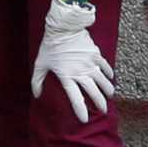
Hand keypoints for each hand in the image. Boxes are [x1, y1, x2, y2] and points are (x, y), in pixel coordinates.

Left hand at [30, 0, 114, 122]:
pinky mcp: (95, 54)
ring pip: (103, 81)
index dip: (80, 110)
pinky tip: (110, 77)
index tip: (84, 120)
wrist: (63, 26)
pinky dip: (109, 73)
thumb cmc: (49, 45)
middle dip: (100, 103)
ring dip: (108, 90)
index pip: (75, 98)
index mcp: (67, 76)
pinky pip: (105, 66)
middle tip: (103, 110)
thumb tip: (36, 95)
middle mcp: (80, 71)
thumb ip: (37, 81)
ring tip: (110, 96)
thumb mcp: (40, 64)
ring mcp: (90, 63)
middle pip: (94, 92)